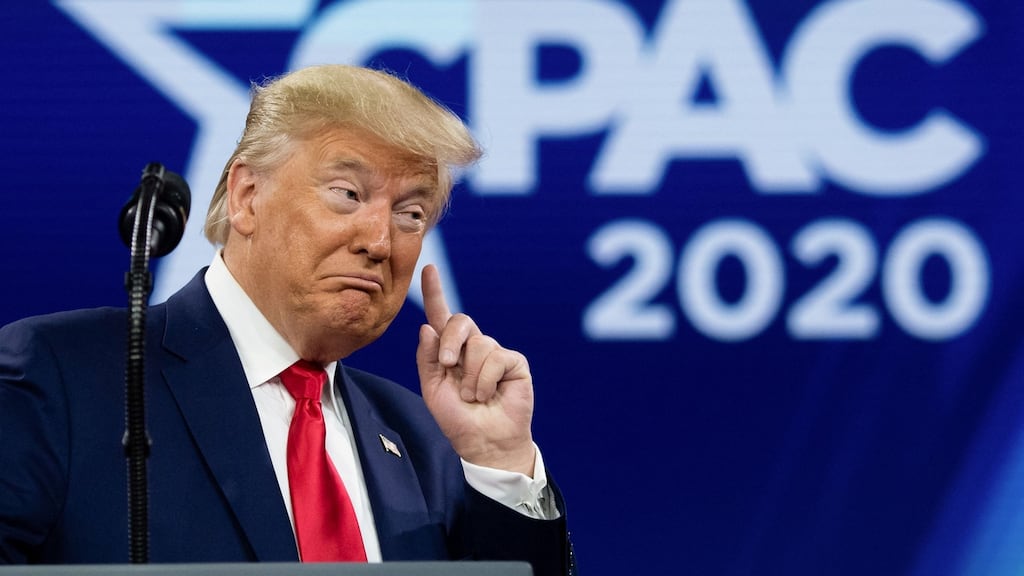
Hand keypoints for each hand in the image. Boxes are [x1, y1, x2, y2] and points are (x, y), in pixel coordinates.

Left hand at [416, 265, 536, 475]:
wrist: (484, 443)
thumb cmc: (458, 419)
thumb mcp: (433, 389)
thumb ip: (427, 358)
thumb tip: (427, 327)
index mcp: (450, 351)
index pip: (442, 317)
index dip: (435, 292)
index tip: (428, 268)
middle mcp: (473, 347)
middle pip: (460, 321)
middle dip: (450, 342)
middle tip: (449, 367)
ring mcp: (495, 353)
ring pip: (478, 344)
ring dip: (470, 376)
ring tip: (473, 397)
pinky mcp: (514, 362)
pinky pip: (496, 357)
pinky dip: (485, 380)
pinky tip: (488, 395)